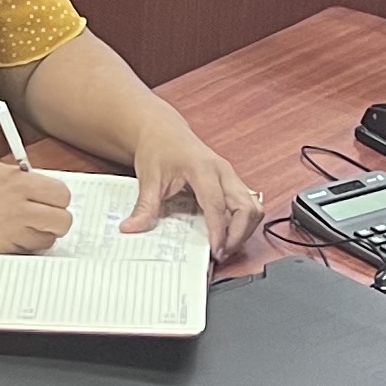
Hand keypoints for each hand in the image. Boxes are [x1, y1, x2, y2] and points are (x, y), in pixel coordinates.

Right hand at [0, 159, 75, 256]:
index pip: (62, 195)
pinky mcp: (3, 250)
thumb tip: (49, 189)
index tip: (53, 197)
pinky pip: (30, 251)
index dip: (59, 196)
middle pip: (62, 221)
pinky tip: (16, 234)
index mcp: (16, 184)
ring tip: (28, 224)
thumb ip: (27, 179)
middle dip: (58, 217)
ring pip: (49, 240)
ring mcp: (9, 233)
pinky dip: (28, 245)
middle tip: (47, 213)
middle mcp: (15, 210)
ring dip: (43, 233)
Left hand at [119, 116, 260, 258]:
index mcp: (202, 168)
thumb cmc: (159, 148)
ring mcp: (231, 176)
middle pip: (246, 207)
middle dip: (239, 235)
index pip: (217, 204)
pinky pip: (249, 205)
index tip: (215, 250)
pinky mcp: (233, 182)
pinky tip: (228, 234)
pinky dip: (244, 222)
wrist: (164, 131)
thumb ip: (144, 206)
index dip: (218, 230)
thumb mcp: (149, 178)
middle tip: (221, 253)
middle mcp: (223, 171)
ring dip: (245, 230)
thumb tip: (132, 228)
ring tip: (226, 246)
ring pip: (254, 207)